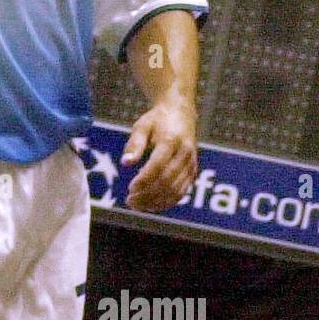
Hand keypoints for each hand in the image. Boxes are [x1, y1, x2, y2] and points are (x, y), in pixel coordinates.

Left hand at [122, 98, 197, 212]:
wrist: (181, 114)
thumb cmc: (157, 121)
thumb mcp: (142, 126)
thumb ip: (134, 144)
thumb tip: (125, 163)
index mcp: (171, 140)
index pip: (158, 166)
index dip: (144, 180)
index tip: (130, 188)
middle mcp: (185, 153)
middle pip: (167, 181)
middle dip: (148, 194)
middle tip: (130, 200)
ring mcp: (191, 164)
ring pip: (176, 190)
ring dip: (156, 202)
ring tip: (137, 205)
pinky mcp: (192, 171)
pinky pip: (182, 192)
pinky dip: (166, 202)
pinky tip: (151, 205)